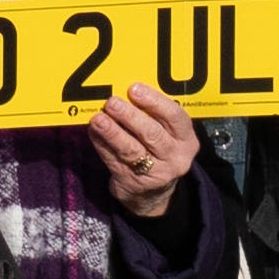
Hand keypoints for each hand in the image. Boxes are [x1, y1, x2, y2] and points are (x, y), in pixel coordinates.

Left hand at [95, 83, 203, 220]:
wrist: (152, 189)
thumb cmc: (154, 147)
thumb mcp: (163, 132)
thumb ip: (150, 114)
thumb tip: (121, 89)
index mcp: (186, 139)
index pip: (176, 117)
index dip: (155, 102)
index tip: (134, 89)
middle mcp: (175, 157)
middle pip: (153, 135)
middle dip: (130, 117)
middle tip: (112, 102)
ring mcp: (155, 172)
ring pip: (132, 150)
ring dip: (113, 132)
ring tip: (98, 119)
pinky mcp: (133, 182)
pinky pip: (114, 160)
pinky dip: (101, 144)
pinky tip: (93, 131)